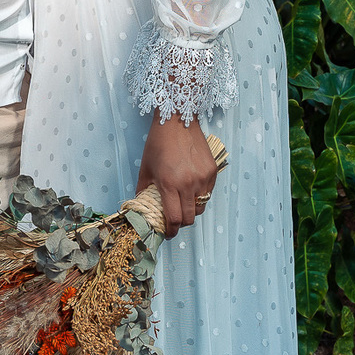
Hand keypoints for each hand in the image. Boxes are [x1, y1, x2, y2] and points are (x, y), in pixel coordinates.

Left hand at [135, 111, 217, 234]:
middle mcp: (189, 183)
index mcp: (169, 184)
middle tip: (175, 220)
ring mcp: (203, 178)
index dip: (171, 230)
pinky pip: (208, 193)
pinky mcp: (213, 172)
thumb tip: (142, 206)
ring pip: (201, 207)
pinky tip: (191, 188)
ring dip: (192, 210)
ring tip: (183, 203)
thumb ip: (143, 190)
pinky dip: (200, 196)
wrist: (177, 121)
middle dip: (181, 223)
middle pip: (190, 217)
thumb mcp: (145, 168)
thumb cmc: (158, 143)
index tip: (167, 233)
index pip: (174, 219)